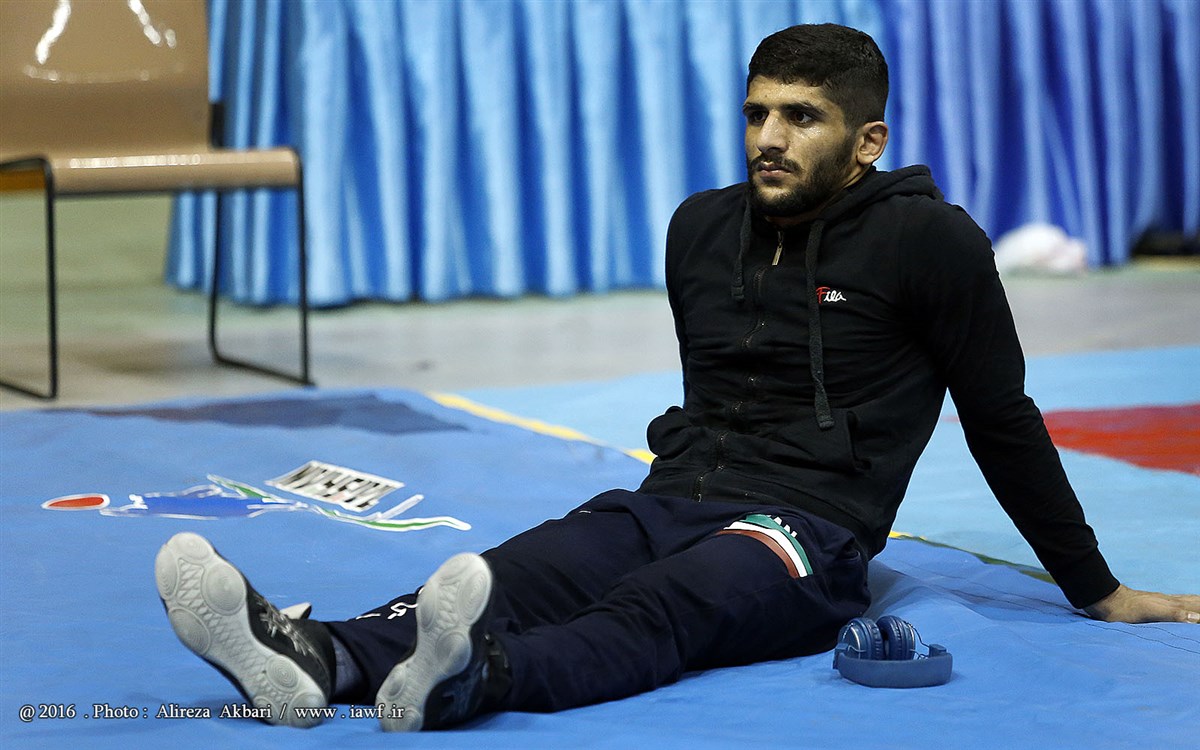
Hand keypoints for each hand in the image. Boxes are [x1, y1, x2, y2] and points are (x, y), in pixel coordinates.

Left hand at [1083, 584, 1199, 623]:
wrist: (1106, 600)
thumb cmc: (1126, 609)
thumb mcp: (1151, 613)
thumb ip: (1174, 614)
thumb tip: (1197, 618)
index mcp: (1172, 604)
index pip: (1196, 606)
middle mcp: (1168, 601)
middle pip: (1193, 601)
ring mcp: (1160, 601)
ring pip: (1185, 601)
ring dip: (1197, 604)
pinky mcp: (1152, 604)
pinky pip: (1175, 603)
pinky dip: (1185, 605)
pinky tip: (1180, 607)